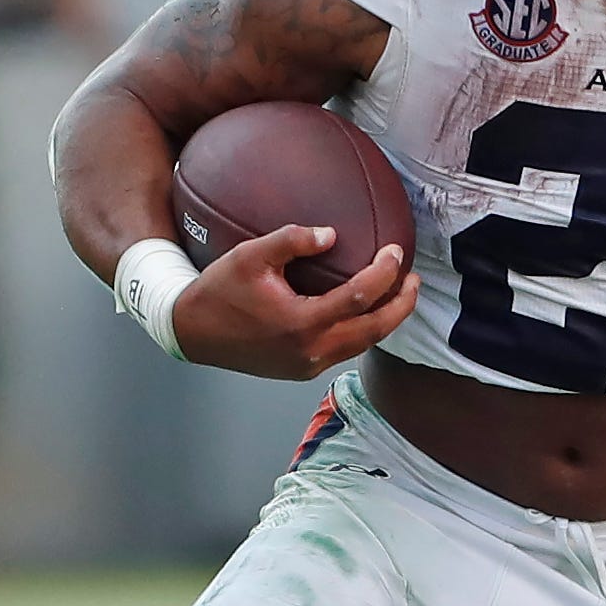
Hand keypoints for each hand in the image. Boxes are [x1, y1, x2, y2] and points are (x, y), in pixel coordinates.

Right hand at [172, 224, 418, 379]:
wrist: (191, 332)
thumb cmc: (219, 291)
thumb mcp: (251, 255)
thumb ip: (292, 240)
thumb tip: (331, 235)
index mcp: (302, 323)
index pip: (361, 296)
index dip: (385, 272)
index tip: (396, 250)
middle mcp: (311, 350)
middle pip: (376, 330)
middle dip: (402, 304)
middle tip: (414, 278)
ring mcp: (308, 365)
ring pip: (363, 344)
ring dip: (387, 320)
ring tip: (400, 293)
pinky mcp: (302, 370)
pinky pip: (345, 350)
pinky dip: (364, 330)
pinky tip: (367, 311)